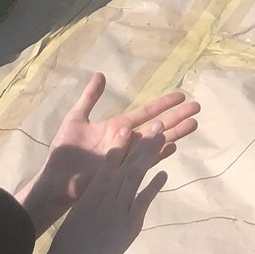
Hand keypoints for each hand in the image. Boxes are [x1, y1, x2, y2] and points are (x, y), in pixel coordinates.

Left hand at [15, 73, 198, 227]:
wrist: (57, 178)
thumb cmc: (65, 151)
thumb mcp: (76, 118)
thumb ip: (90, 97)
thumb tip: (100, 74)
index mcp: (118, 127)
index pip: (147, 112)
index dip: (163, 103)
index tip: (181, 94)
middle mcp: (127, 141)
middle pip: (158, 126)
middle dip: (177, 117)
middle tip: (198, 107)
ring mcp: (127, 156)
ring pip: (156, 142)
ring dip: (175, 133)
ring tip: (194, 124)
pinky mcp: (123, 171)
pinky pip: (145, 162)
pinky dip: (158, 154)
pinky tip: (173, 148)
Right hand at [41, 130, 166, 253]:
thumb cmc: (70, 243)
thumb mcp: (80, 215)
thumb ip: (92, 203)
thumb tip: (99, 198)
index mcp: (92, 190)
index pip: (108, 161)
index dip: (119, 143)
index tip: (127, 126)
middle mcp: (107, 194)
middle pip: (128, 163)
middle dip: (143, 143)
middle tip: (157, 125)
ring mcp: (120, 207)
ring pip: (137, 175)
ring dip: (151, 156)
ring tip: (163, 141)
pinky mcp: (131, 222)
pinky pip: (144, 199)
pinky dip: (154, 185)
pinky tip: (163, 173)